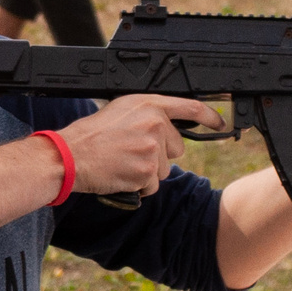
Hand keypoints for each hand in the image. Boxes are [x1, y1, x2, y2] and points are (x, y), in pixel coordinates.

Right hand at [61, 95, 223, 196]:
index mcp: (148, 104)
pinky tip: (122, 174)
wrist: (71, 156)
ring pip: (164, 169)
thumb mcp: (121, 111)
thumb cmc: (91, 135)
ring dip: (147, 172)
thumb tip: (166, 128)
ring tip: (123, 162)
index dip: (209, 117)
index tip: (220, 124)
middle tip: (131, 151)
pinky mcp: (147, 171)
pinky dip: (140, 186)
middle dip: (159, 154)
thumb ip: (147, 115)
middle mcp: (154, 123)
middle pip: (177, 148)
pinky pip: (153, 185)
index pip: (189, 107)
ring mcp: (152, 148)